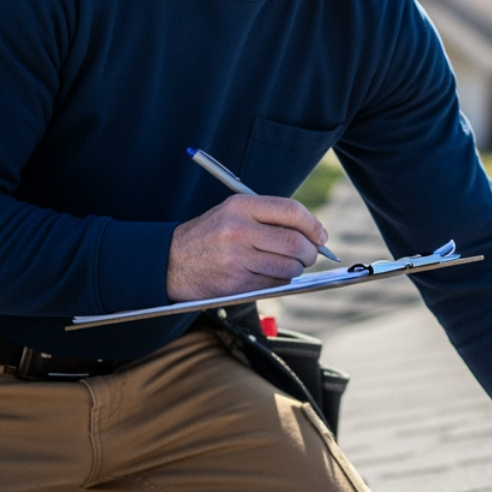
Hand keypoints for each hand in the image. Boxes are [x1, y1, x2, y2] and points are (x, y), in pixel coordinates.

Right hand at [167, 195, 328, 300]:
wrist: (170, 262)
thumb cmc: (210, 236)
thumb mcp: (233, 213)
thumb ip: (270, 217)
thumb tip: (313, 233)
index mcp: (241, 206)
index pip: (292, 211)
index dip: (313, 225)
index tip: (321, 236)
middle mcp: (239, 230)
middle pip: (295, 242)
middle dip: (310, 252)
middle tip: (309, 255)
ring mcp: (237, 258)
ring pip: (289, 267)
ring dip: (295, 270)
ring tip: (286, 265)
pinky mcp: (236, 283)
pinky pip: (275, 285)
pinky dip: (280, 282)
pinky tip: (268, 276)